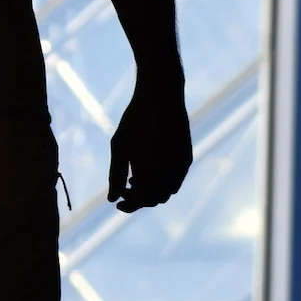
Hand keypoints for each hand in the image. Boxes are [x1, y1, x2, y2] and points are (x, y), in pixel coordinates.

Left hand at [108, 76, 191, 211]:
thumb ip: (116, 175)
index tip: (118, 203)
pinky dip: (163, 181)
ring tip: (135, 179)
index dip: (129, 205)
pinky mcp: (188, 157)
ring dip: (152, 191)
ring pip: (168, 191)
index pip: (142, 201)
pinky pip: (176, 179)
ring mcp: (182, 166)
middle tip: (125, 189)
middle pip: (156, 199)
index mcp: (152, 172)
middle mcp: (171, 173)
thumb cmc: (135, 120)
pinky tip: (150, 168)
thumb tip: (112, 200)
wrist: (162, 95)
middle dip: (140, 199)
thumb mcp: (119, 146)